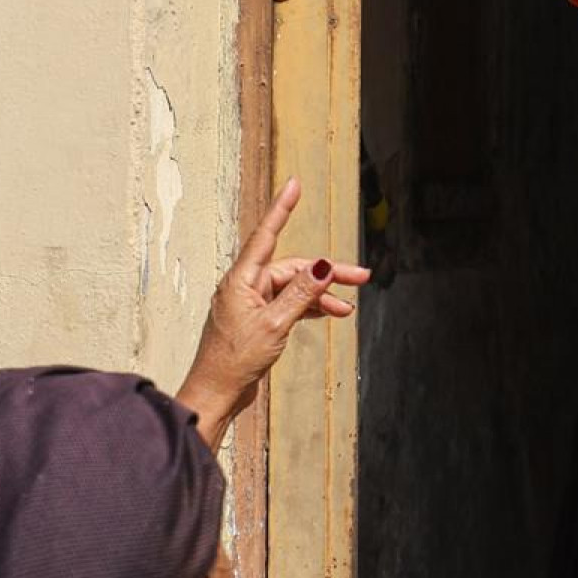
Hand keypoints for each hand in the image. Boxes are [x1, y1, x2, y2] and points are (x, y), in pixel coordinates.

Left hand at [176, 177, 369, 446]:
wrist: (217, 392)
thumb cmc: (235, 360)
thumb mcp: (275, 325)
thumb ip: (300, 294)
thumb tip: (321, 268)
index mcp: (242, 280)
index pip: (267, 235)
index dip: (283, 208)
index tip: (294, 184)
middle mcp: (246, 286)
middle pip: (292, 268)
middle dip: (326, 272)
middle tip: (361, 277)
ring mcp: (251, 302)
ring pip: (294, 287)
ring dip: (321, 295)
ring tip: (347, 308)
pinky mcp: (257, 319)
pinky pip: (288, 303)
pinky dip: (309, 307)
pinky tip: (328, 313)